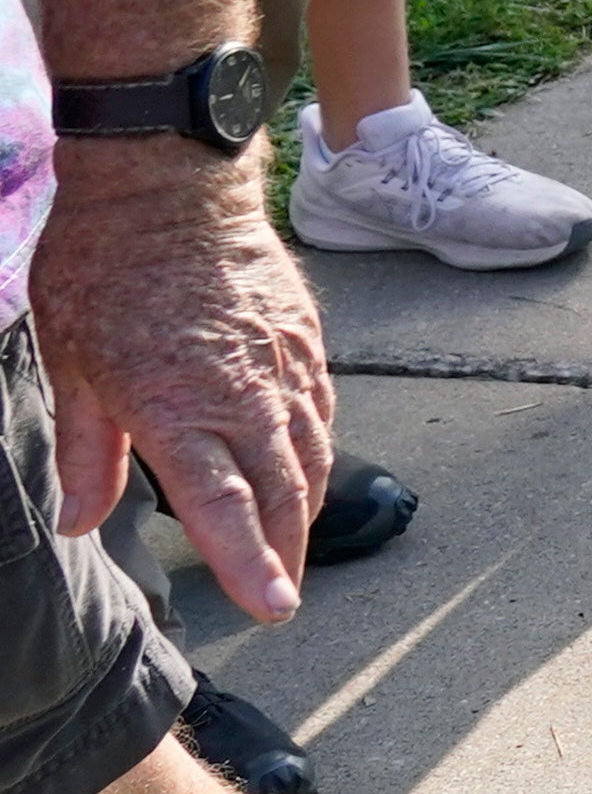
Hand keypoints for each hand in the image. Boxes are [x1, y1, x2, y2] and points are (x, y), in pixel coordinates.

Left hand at [29, 159, 334, 623]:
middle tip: (282, 597)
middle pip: (280, 492)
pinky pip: (319, 410)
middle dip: (285, 553)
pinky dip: (316, 451)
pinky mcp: (303, 337)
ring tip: (294, 548)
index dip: (249, 564)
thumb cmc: (102, 268)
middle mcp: (242, 394)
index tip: (273, 608)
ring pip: (310, 455)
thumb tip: (77, 523)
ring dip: (304, 509)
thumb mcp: (69, 364)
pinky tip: (305, 469)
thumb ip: (87, 451)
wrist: (168, 184)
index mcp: (176, 408)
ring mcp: (282, 364)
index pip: (224, 506)